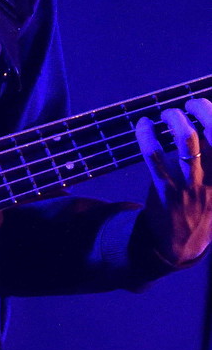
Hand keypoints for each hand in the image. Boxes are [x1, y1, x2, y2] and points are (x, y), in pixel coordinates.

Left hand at [135, 98, 211, 264]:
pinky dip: (146, 135)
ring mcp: (191, 185)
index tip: (204, 104)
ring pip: (186, 141)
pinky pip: (154, 157)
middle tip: (189, 105)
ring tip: (167, 113)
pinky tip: (144, 124)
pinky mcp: (167, 191)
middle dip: (202, 109)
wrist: (183, 245)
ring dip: (175, 118)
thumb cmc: (202, 206)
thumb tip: (202, 125)